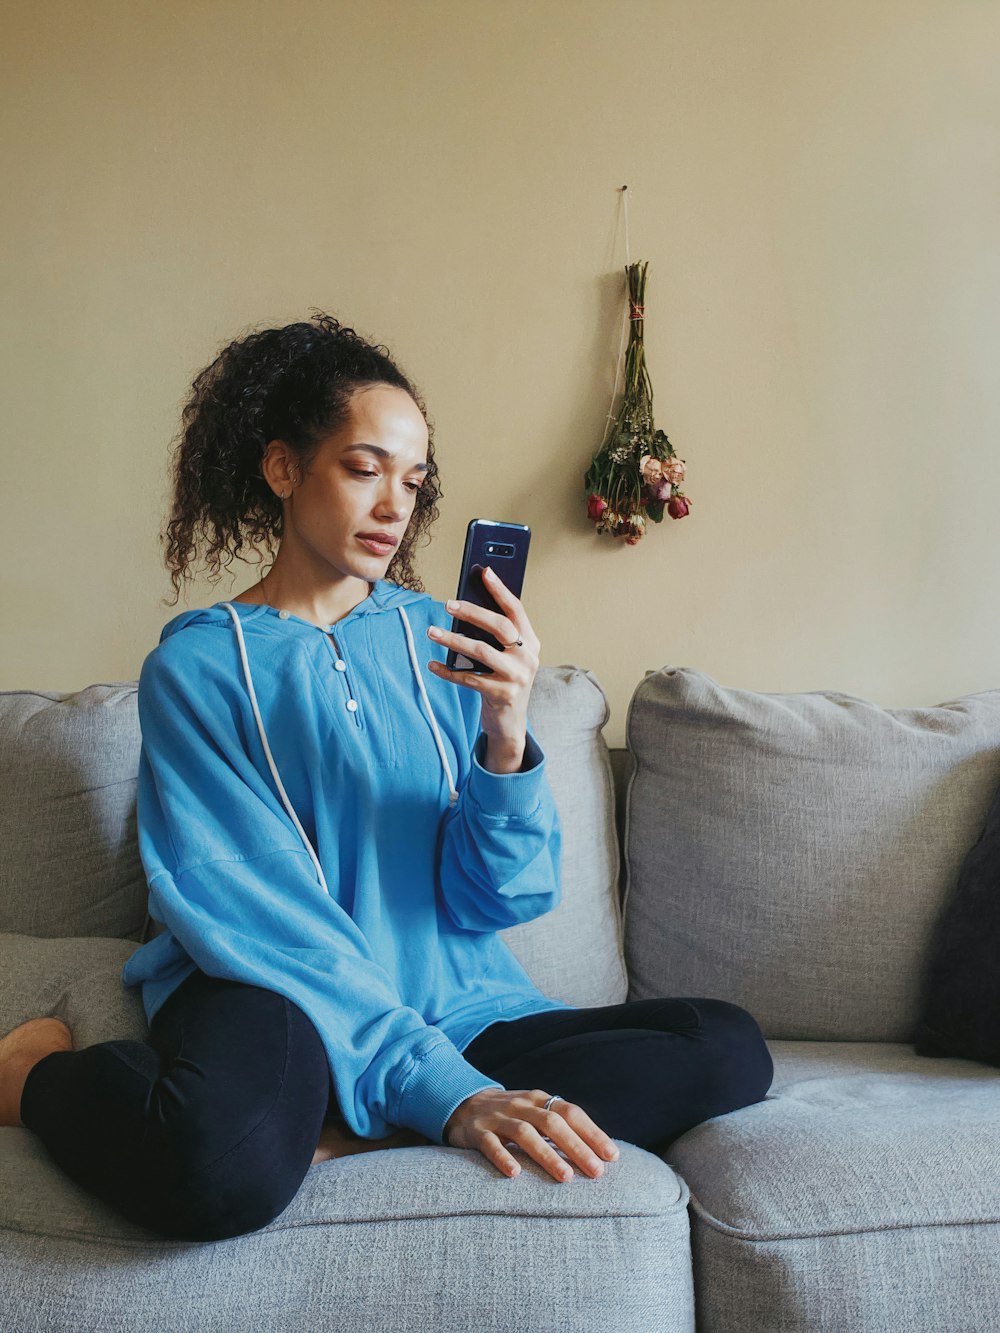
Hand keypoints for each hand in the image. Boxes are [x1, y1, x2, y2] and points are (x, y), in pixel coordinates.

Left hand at [426, 567, 540, 751]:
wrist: (510, 723)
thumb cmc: (503, 682)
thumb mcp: (507, 657)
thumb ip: (496, 637)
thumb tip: (465, 608)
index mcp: (531, 642)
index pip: (517, 610)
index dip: (501, 590)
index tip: (485, 572)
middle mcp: (528, 657)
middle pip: (500, 626)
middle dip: (472, 612)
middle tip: (447, 604)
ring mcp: (517, 677)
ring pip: (481, 651)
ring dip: (453, 639)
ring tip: (431, 632)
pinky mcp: (502, 695)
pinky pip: (469, 678)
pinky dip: (448, 671)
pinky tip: (432, 665)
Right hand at [443, 1087, 619, 1182]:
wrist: (462, 1104)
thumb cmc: (510, 1115)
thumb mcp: (534, 1112)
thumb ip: (560, 1126)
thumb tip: (597, 1151)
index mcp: (539, 1100)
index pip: (571, 1113)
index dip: (593, 1133)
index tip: (612, 1156)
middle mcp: (521, 1106)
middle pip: (552, 1123)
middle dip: (577, 1147)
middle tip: (596, 1172)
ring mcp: (498, 1118)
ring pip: (525, 1134)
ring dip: (548, 1155)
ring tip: (566, 1177)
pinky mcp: (477, 1132)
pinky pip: (490, 1145)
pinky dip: (503, 1158)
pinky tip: (515, 1174)